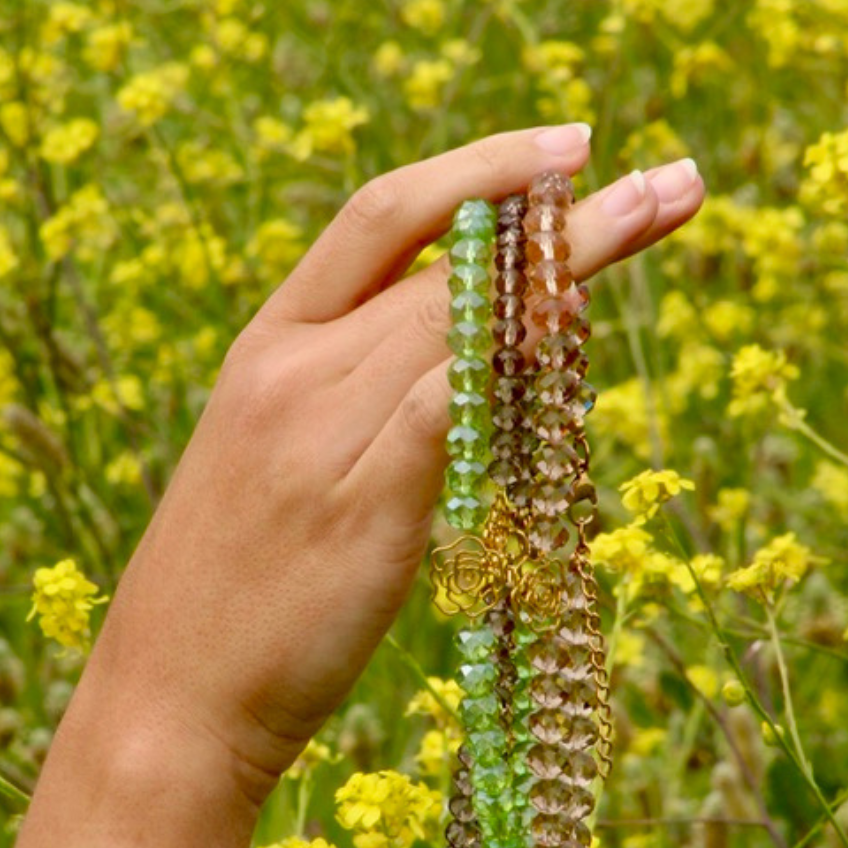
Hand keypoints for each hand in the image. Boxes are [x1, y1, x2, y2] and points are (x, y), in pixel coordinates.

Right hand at [86, 123, 704, 806]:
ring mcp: (324, 438)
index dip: (478, 166)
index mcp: (268, 347)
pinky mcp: (364, 510)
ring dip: (573, 263)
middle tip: (679, 179)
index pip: (380, 216)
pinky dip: (517, 356)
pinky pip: (451, 406)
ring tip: (664, 216)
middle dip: (570, 212)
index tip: (572, 145)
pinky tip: (581, 322)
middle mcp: (294, 372)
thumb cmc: (232, 595)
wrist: (168, 702)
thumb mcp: (277, 463)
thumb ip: (355, 396)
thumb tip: (470, 357)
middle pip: (449, 260)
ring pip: (460, 317)